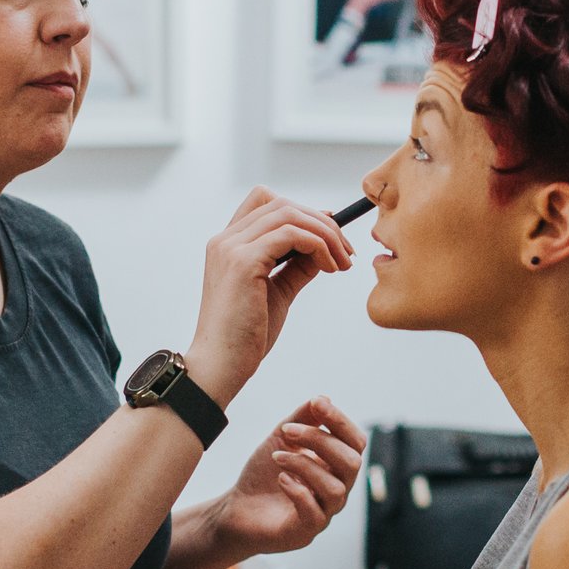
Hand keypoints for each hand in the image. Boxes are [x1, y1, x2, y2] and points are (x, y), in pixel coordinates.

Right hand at [187, 190, 354, 405]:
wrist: (221, 366)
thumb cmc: (245, 337)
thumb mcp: (278, 293)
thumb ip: (296, 268)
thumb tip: (322, 249)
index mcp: (228, 245)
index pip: (265, 202)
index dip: (302, 211)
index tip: (330, 232)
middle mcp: (226, 240)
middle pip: (282, 203)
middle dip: (321, 223)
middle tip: (346, 252)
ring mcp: (232, 248)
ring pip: (289, 214)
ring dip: (325, 234)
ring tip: (342, 262)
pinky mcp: (243, 262)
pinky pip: (292, 234)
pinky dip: (318, 245)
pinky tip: (330, 268)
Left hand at [214, 400, 367, 555]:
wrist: (236, 508)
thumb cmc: (264, 474)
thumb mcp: (280, 440)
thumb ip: (302, 419)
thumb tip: (323, 398)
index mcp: (336, 466)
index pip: (355, 442)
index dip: (340, 421)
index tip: (317, 403)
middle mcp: (337, 488)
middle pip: (351, 463)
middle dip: (320, 441)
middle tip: (287, 431)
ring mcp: (324, 512)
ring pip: (335, 488)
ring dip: (304, 465)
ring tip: (277, 458)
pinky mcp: (306, 532)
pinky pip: (315, 513)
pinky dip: (298, 491)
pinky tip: (281, 480)